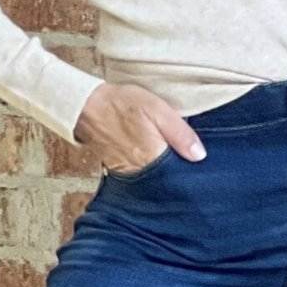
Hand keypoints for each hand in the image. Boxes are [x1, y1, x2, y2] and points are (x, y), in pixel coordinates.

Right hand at [74, 81, 205, 172]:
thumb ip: (180, 134)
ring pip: (153, 180)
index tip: (200, 169)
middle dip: (178, 175)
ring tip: (173, 161)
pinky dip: (148, 170)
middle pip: (166, 182)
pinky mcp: (118, 168)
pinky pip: (139, 175)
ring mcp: (126, 171)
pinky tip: (155, 159)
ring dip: (163, 173)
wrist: (86, 105)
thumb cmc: (122, 104)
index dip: (190, 174)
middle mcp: (139, 170)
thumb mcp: (157, 110)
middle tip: (190, 165)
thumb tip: (199, 156)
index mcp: (152, 157)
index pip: (178, 177)